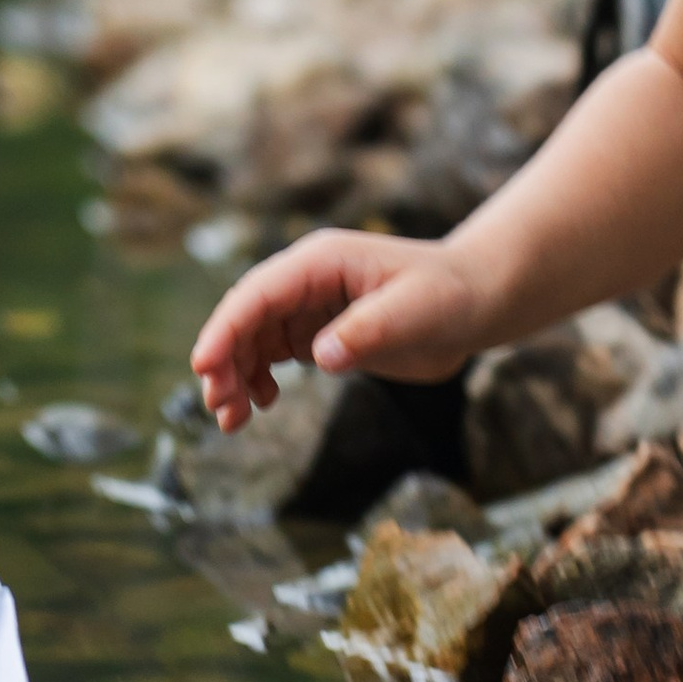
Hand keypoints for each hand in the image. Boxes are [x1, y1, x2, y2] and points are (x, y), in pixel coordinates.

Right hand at [190, 230, 492, 425]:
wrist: (478, 302)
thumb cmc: (450, 295)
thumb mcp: (415, 310)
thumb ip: (367, 329)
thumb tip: (319, 355)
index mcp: (321, 261)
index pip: (258, 293)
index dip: (226, 328)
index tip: (204, 366)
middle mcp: (308, 280)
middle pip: (246, 317)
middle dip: (224, 360)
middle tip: (219, 407)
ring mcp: (311, 306)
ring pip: (254, 339)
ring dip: (236, 375)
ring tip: (232, 420)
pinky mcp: (322, 333)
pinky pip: (274, 354)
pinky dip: (258, 379)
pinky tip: (262, 404)